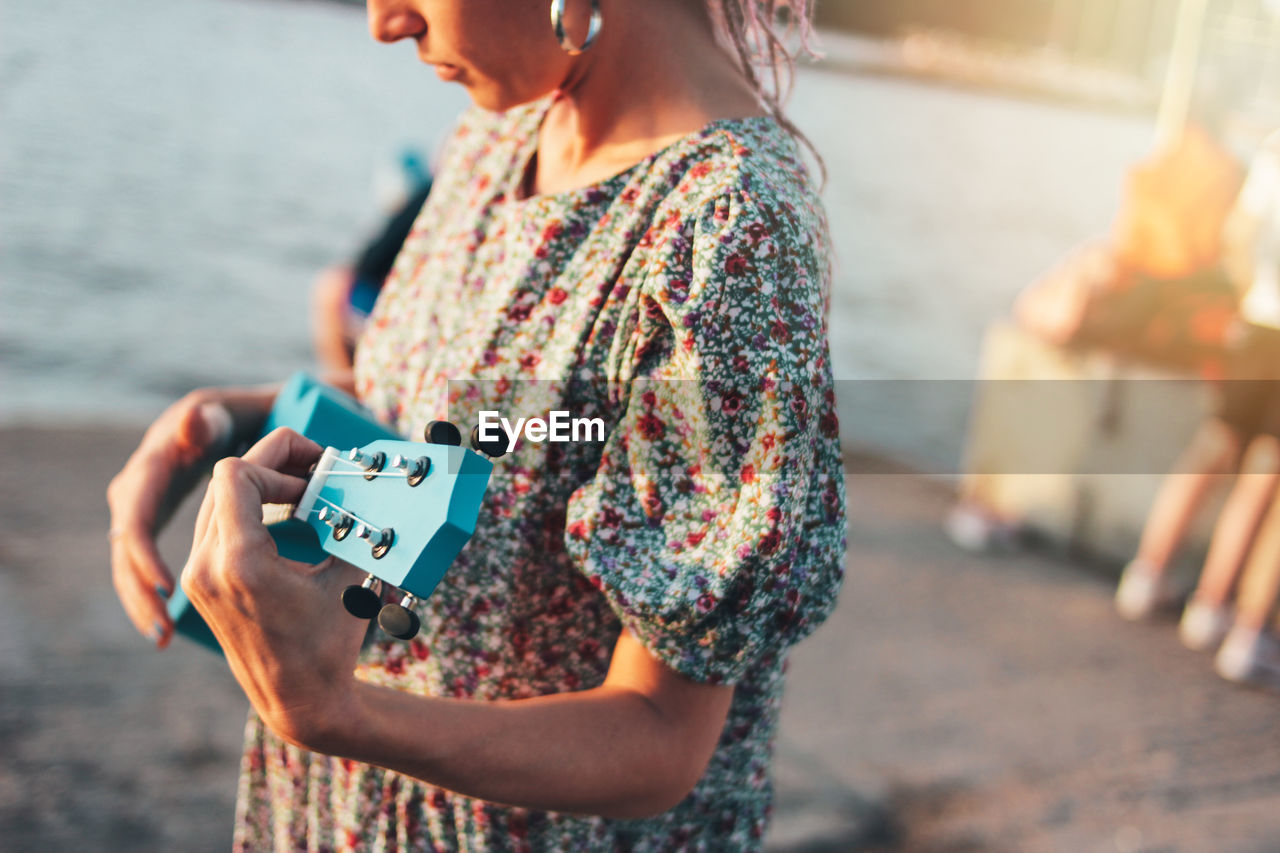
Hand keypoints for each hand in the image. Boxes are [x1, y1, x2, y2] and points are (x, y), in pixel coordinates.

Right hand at [107, 386, 273, 646]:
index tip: (164, 587)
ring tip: (162, 636)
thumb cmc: (233, 413)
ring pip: (129, 558)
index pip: (136, 516)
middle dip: (139, 588)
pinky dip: (149, 590)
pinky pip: (141, 560)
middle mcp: (139, 483)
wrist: (221, 412)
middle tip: (160, 627)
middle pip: (127, 545)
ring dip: (142, 599)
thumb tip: (194, 417)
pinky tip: (163, 627)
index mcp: (154, 462)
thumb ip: (208, 419)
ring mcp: (142, 501)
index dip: (146, 554)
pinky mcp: (154, 516)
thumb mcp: (219, 414)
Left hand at [180, 428, 366, 746]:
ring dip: (260, 486)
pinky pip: (215, 525)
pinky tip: (286, 520)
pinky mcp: (198, 585)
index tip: (317, 478)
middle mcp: (206, 566)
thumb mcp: (347, 578)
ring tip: (304, 495)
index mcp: (240, 562)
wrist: (298, 702)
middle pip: (225, 480)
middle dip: (273, 466)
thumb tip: (363, 485)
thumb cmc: (328, 645)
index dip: (280, 461)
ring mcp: (196, 576)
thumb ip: (348, 523)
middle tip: (316, 471)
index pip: (238, 474)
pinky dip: (248, 510)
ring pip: (216, 498)